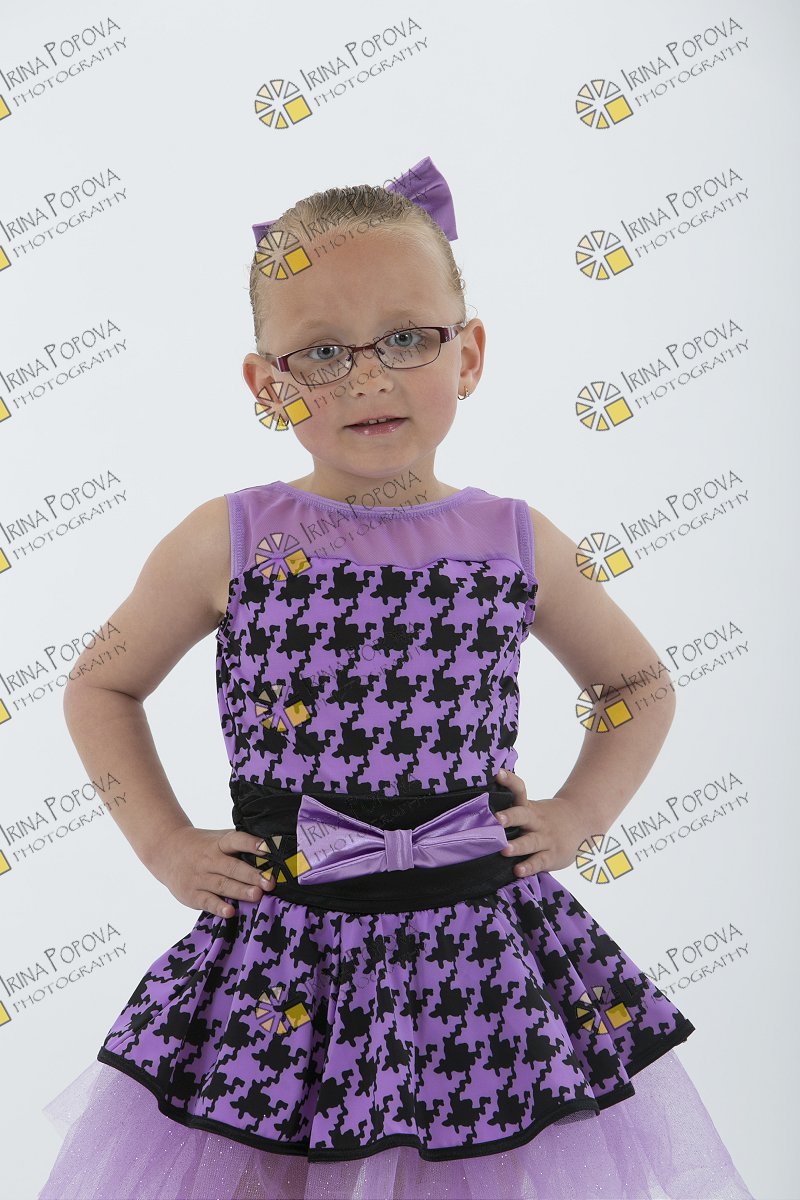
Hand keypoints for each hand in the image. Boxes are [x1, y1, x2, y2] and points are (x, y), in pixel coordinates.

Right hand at [148, 826, 275, 917]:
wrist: (167, 850)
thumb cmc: (204, 847)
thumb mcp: (218, 840)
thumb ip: (240, 847)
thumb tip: (273, 854)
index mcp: (219, 843)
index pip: (236, 840)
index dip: (251, 843)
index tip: (267, 848)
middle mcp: (209, 859)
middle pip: (232, 867)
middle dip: (252, 875)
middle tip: (269, 882)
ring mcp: (199, 877)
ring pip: (222, 885)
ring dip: (240, 891)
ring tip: (257, 895)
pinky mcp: (192, 894)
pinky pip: (207, 901)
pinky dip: (218, 907)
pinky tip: (230, 912)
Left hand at [492, 768, 588, 877]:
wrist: (581, 821)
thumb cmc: (546, 817)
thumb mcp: (532, 808)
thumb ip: (511, 807)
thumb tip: (476, 804)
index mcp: (529, 807)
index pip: (520, 789)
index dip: (509, 780)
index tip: (498, 773)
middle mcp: (536, 821)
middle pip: (523, 815)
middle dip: (510, 817)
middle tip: (496, 819)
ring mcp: (545, 838)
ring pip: (530, 841)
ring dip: (517, 845)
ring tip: (504, 849)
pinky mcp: (552, 856)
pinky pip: (539, 861)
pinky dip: (529, 866)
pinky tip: (518, 870)